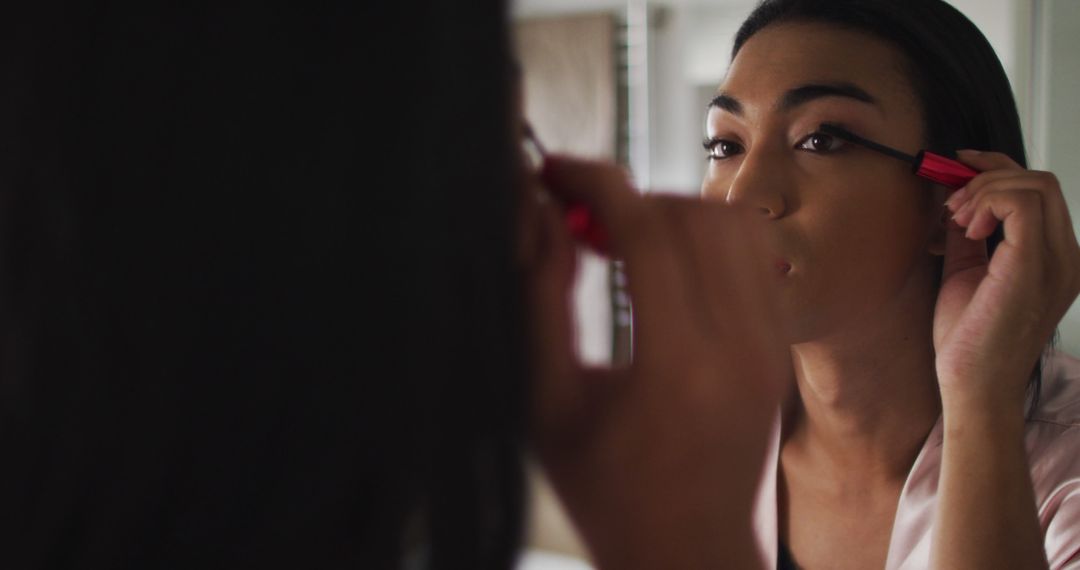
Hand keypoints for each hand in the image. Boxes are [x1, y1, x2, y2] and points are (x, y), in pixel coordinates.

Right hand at [521, 155, 790, 568]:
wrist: (692, 559)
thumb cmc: (610, 498)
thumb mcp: (549, 405)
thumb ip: (541, 301)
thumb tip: (538, 215)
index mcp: (677, 368)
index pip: (646, 229)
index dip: (594, 183)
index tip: (555, 171)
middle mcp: (740, 350)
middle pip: (693, 214)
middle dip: (628, 194)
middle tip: (577, 212)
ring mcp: (771, 349)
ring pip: (732, 225)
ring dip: (669, 211)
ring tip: (617, 240)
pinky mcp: (780, 351)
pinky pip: (752, 259)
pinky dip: (704, 239)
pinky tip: (660, 267)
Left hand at [937, 151, 1079, 416]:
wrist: (973, 387)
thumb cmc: (969, 341)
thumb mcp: (967, 273)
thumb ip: (968, 236)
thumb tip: (954, 199)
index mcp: (1054, 258)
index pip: (1039, 192)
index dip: (997, 169)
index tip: (957, 167)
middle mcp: (1066, 257)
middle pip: (1041, 181)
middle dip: (987, 176)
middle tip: (952, 205)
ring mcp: (1057, 261)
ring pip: (1035, 184)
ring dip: (985, 189)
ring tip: (956, 220)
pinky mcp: (1034, 267)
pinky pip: (1022, 203)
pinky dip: (988, 202)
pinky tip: (967, 229)